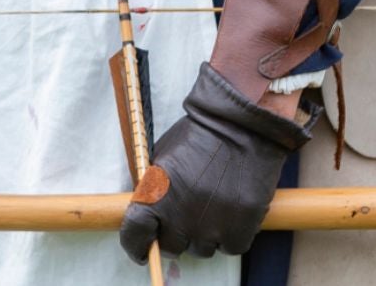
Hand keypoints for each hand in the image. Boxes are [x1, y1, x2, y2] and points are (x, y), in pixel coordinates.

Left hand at [120, 65, 309, 260]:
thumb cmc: (198, 138)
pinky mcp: (240, 228)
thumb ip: (153, 192)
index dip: (136, 245)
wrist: (240, 125)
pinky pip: (231, 247)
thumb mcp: (162, 160)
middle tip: (186, 216)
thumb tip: (151, 219)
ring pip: (202, 249)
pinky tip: (232, 213)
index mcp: (154, 196)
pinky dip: (231, 235)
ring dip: (205, 235)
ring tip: (213, 206)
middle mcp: (180, 216)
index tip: (142, 249)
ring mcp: (211, 225)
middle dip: (175, 235)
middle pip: (171, 247)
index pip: (135, 236)